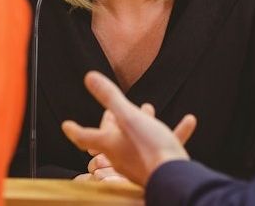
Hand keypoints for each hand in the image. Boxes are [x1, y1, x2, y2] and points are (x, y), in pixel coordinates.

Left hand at [62, 71, 195, 184]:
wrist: (174, 178)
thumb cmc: (149, 148)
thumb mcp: (129, 117)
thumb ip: (110, 97)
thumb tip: (89, 77)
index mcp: (110, 144)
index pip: (84, 136)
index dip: (74, 129)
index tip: (66, 125)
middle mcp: (120, 156)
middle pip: (111, 137)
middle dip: (113, 121)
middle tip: (111, 109)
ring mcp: (138, 164)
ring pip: (134, 140)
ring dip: (139, 123)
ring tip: (147, 109)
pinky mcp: (155, 168)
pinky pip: (159, 146)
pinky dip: (170, 133)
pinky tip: (188, 122)